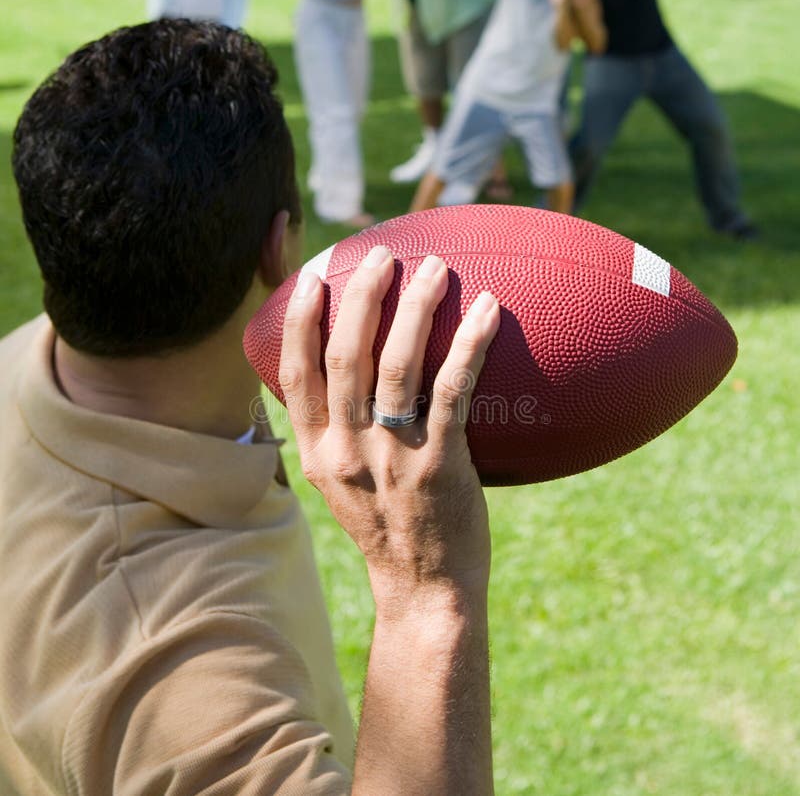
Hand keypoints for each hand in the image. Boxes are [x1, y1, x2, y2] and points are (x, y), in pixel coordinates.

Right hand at [279, 245, 500, 606]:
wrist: (424, 587)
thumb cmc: (389, 527)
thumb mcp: (343, 483)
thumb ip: (338, 433)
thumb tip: (350, 379)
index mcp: (317, 452)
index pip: (294, 375)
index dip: (302, 321)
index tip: (316, 277)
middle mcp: (346, 450)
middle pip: (345, 355)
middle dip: (362, 295)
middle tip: (383, 255)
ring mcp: (391, 457)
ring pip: (397, 365)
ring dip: (416, 308)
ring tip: (435, 267)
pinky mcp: (439, 464)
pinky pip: (452, 390)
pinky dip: (469, 344)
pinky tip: (488, 310)